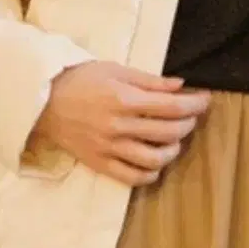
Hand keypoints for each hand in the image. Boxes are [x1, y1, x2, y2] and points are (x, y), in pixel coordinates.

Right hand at [33, 61, 211, 185]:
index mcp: (124, 99)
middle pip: (168, 132)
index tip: (205, 100)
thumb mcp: (116, 70)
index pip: (171, 106)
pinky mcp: (100, 163)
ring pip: (154, 159)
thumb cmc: (81, 79)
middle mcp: (119, 126)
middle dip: (188, 124)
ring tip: (175, 139)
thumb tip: (180, 85)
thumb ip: (149, 80)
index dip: (194, 104)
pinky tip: (156, 162)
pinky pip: (133, 177)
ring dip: (173, 149)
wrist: (43, 101)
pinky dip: (151, 173)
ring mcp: (109, 148)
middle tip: (192, 116)